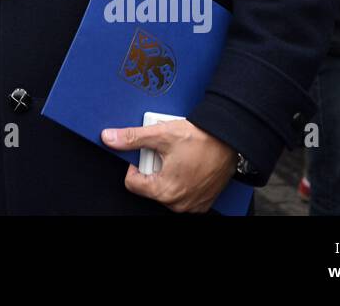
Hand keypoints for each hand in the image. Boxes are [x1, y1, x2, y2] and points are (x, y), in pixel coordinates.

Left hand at [102, 120, 236, 212]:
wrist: (230, 139)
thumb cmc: (200, 138)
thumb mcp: (160, 134)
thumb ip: (132, 138)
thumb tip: (110, 138)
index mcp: (165, 191)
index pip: (132, 183)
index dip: (134, 164)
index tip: (144, 152)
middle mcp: (178, 203)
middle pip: (150, 186)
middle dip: (153, 167)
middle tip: (165, 151)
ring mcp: (192, 205)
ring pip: (166, 189)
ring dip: (166, 173)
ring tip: (178, 156)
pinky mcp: (203, 201)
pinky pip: (183, 192)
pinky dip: (181, 179)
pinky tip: (188, 164)